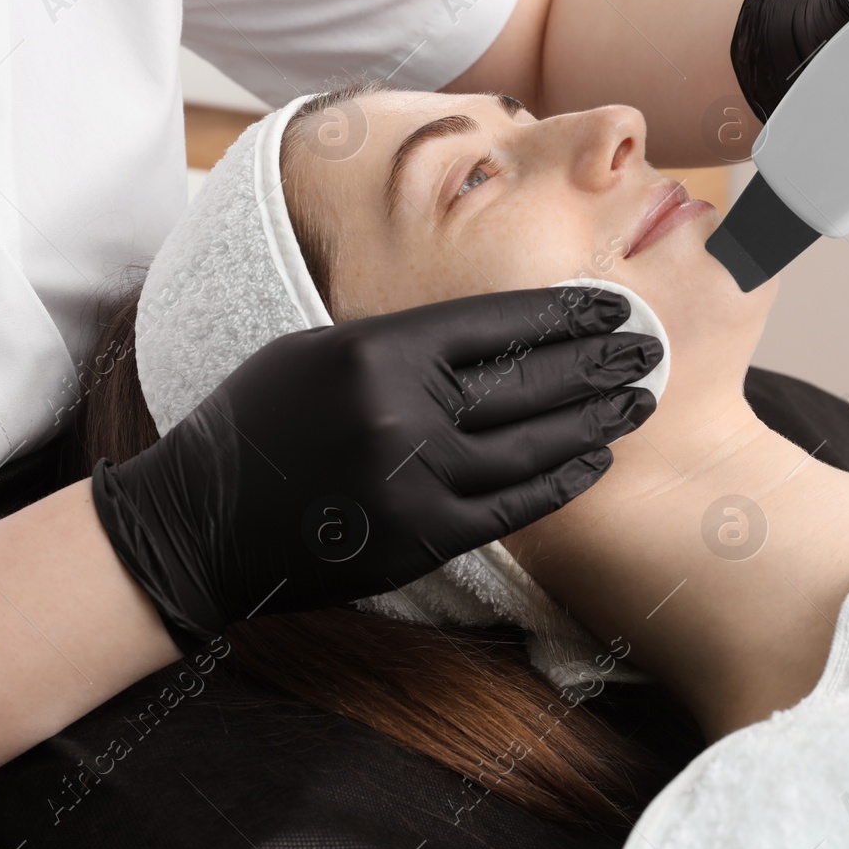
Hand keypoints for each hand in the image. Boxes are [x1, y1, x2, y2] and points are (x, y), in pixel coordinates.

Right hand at [91, 286, 662, 651]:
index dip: (563, 315)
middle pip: (526, 383)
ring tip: (636, 402)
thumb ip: (401, 341)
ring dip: (593, 422)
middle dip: (596, 364)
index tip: (610, 308)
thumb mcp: (316, 351)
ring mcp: (414, 483)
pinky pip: (512, 507)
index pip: (495, 324)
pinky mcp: (420, 540)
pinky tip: (594, 460)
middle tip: (647, 351)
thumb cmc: (257, 424)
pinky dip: (559, 481)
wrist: (200, 524)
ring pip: (530, 446)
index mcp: (374, 351)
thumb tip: (491, 332)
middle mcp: (401, 414)